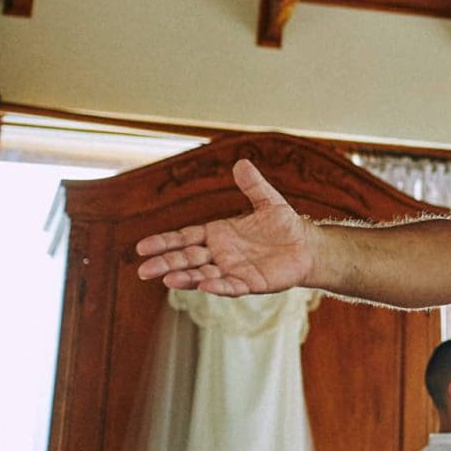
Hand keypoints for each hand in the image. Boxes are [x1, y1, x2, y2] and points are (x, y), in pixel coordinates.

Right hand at [135, 159, 314, 295]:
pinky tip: (206, 286)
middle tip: (143, 270)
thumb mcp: (269, 201)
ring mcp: (232, 270)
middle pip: (187, 259)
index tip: (142, 247)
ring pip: (203, 275)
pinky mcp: (249, 283)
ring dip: (187, 278)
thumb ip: (254, 185)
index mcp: (218, 234)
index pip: (185, 238)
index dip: (164, 242)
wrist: (307, 246)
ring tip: (169, 279)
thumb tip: (242, 162)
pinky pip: (231, 286)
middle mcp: (220, 254)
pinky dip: (219, 287)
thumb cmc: (284, 225)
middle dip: (166, 264)